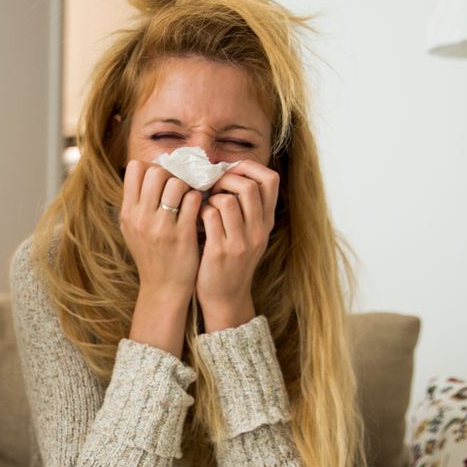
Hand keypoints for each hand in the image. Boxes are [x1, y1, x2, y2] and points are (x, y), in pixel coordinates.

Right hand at [120, 159, 202, 356]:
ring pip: (176, 183)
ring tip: (191, 197)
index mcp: (128, 213)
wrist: (163, 288)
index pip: (135, 169)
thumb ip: (137, 203)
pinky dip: (199, 199)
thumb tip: (148, 171)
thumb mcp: (133, 230)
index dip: (152, 167)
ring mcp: (161, 226)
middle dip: (172, 174)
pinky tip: (200, 208)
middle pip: (156, 172)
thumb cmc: (151, 255)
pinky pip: (193, 200)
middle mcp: (141, 218)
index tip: (163, 178)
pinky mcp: (182, 235)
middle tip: (180, 186)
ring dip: (188, 186)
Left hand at [195, 160, 278, 331]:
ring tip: (202, 204)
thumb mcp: (248, 234)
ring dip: (208, 196)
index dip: (249, 168)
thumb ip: (245, 208)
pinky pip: (209, 216)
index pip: (271, 180)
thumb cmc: (230, 261)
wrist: (225, 298)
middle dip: (224, 179)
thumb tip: (227, 173)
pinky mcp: (220, 251)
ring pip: (225, 200)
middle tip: (210, 185)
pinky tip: (195, 218)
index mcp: (266, 222)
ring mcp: (240, 242)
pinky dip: (199, 211)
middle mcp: (258, 230)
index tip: (230, 171)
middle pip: (248, 186)